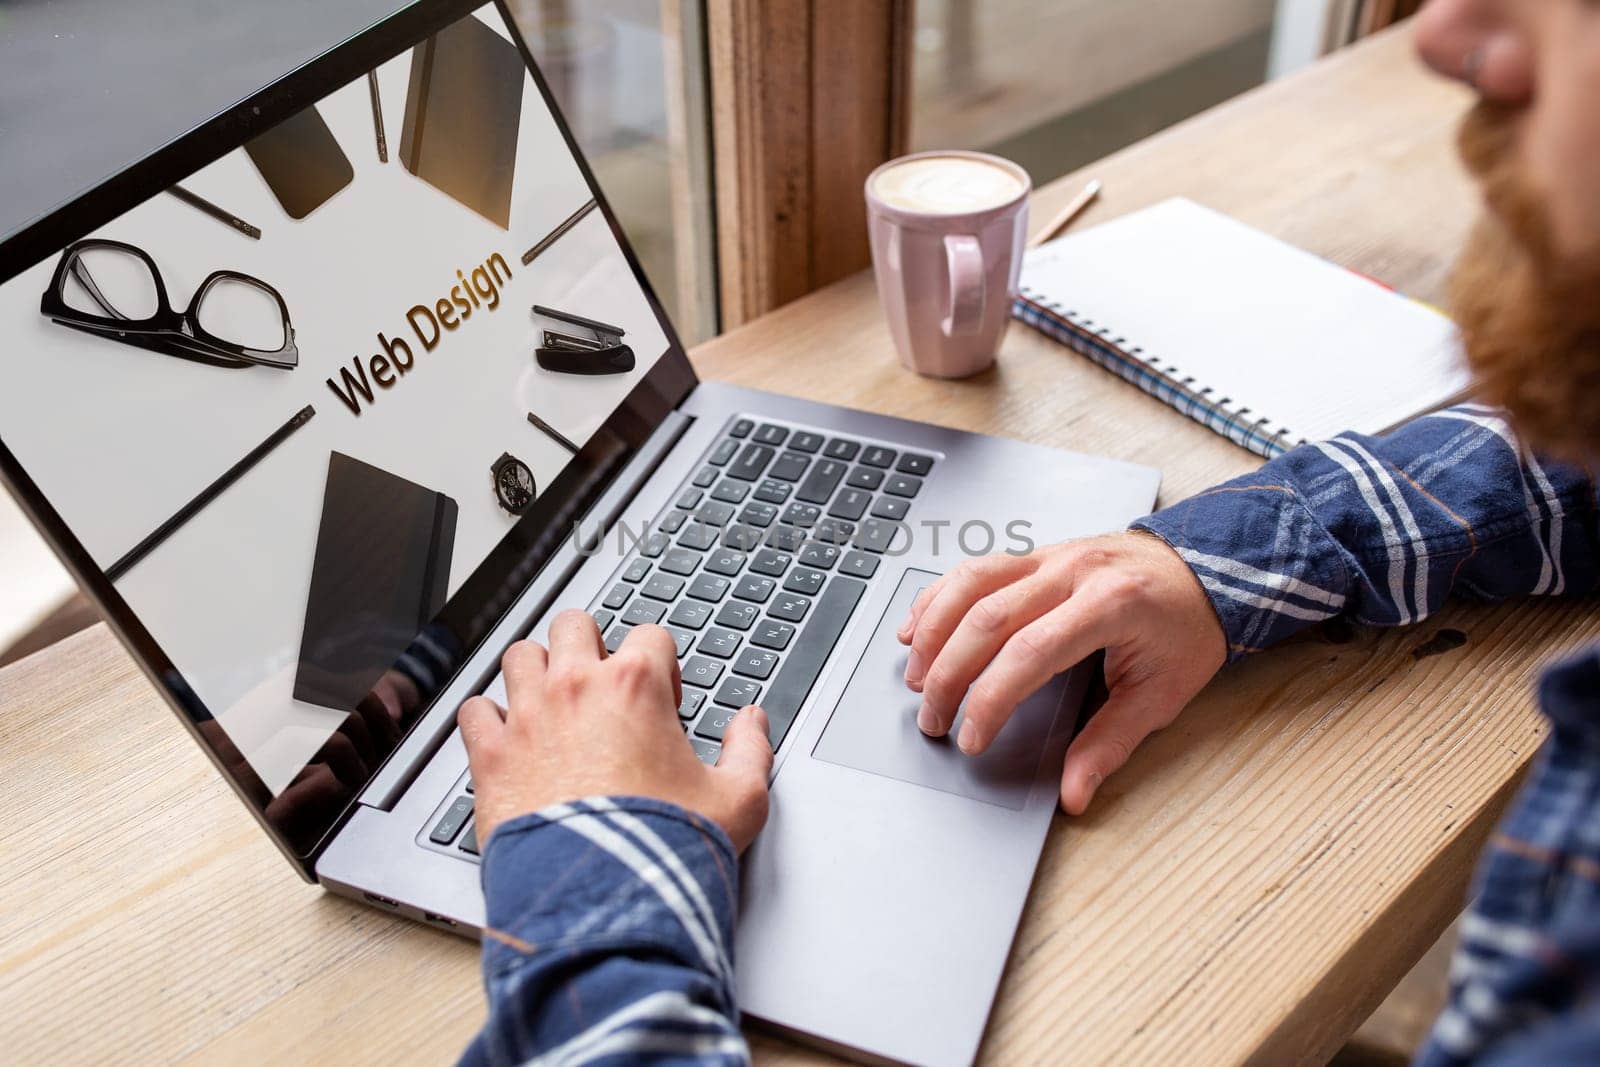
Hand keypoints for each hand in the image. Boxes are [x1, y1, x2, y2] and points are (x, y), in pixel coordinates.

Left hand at [458, 610, 773, 849]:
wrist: (602, 901)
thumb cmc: (663, 850)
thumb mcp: (738, 800)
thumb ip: (751, 751)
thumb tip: (753, 722)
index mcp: (636, 687)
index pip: (649, 635)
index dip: (662, 666)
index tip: (662, 701)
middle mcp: (576, 689)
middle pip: (573, 625)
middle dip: (589, 646)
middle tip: (602, 685)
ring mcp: (527, 718)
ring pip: (519, 656)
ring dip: (536, 672)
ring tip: (552, 703)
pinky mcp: (490, 757)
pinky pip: (475, 711)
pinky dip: (488, 720)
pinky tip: (507, 739)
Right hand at [898, 532, 1224, 813]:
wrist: (1208, 570)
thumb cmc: (1187, 628)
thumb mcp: (1162, 695)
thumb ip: (1110, 744)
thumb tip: (1074, 792)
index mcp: (1110, 605)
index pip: (1029, 653)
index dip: (990, 700)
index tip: (972, 738)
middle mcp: (1073, 571)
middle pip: (987, 619)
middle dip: (948, 675)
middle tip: (933, 720)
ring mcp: (1051, 555)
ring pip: (970, 583)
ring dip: (934, 632)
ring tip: (915, 677)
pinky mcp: (1036, 552)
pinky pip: (975, 567)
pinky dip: (939, 597)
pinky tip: (919, 628)